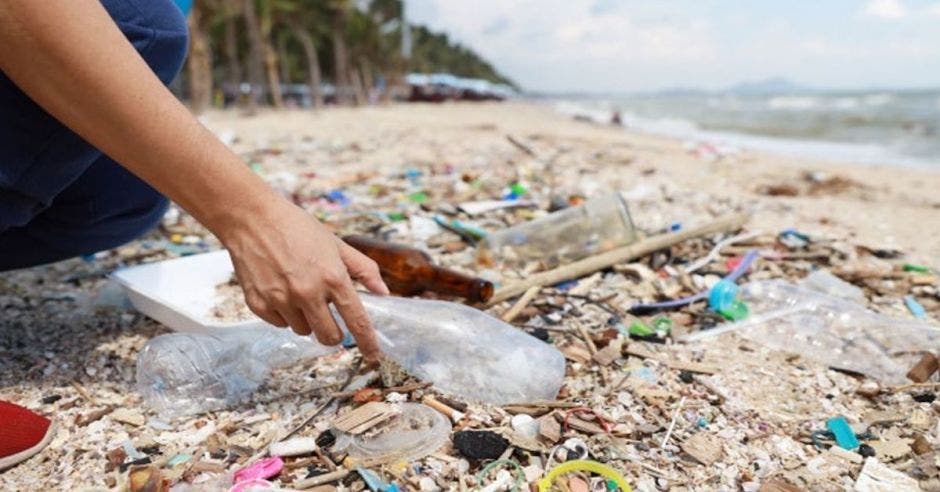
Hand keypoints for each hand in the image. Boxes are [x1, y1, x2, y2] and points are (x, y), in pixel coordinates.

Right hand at [219, 197, 388, 360]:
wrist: (252, 218)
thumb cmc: (297, 228)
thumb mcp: (336, 244)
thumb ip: (363, 269)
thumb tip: (383, 292)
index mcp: (332, 277)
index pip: (356, 320)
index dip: (368, 342)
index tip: (373, 355)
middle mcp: (307, 292)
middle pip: (329, 336)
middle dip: (334, 333)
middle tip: (330, 319)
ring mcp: (281, 299)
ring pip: (303, 330)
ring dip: (306, 319)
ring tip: (299, 290)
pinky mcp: (258, 304)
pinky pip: (279, 324)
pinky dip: (284, 314)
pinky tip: (280, 289)